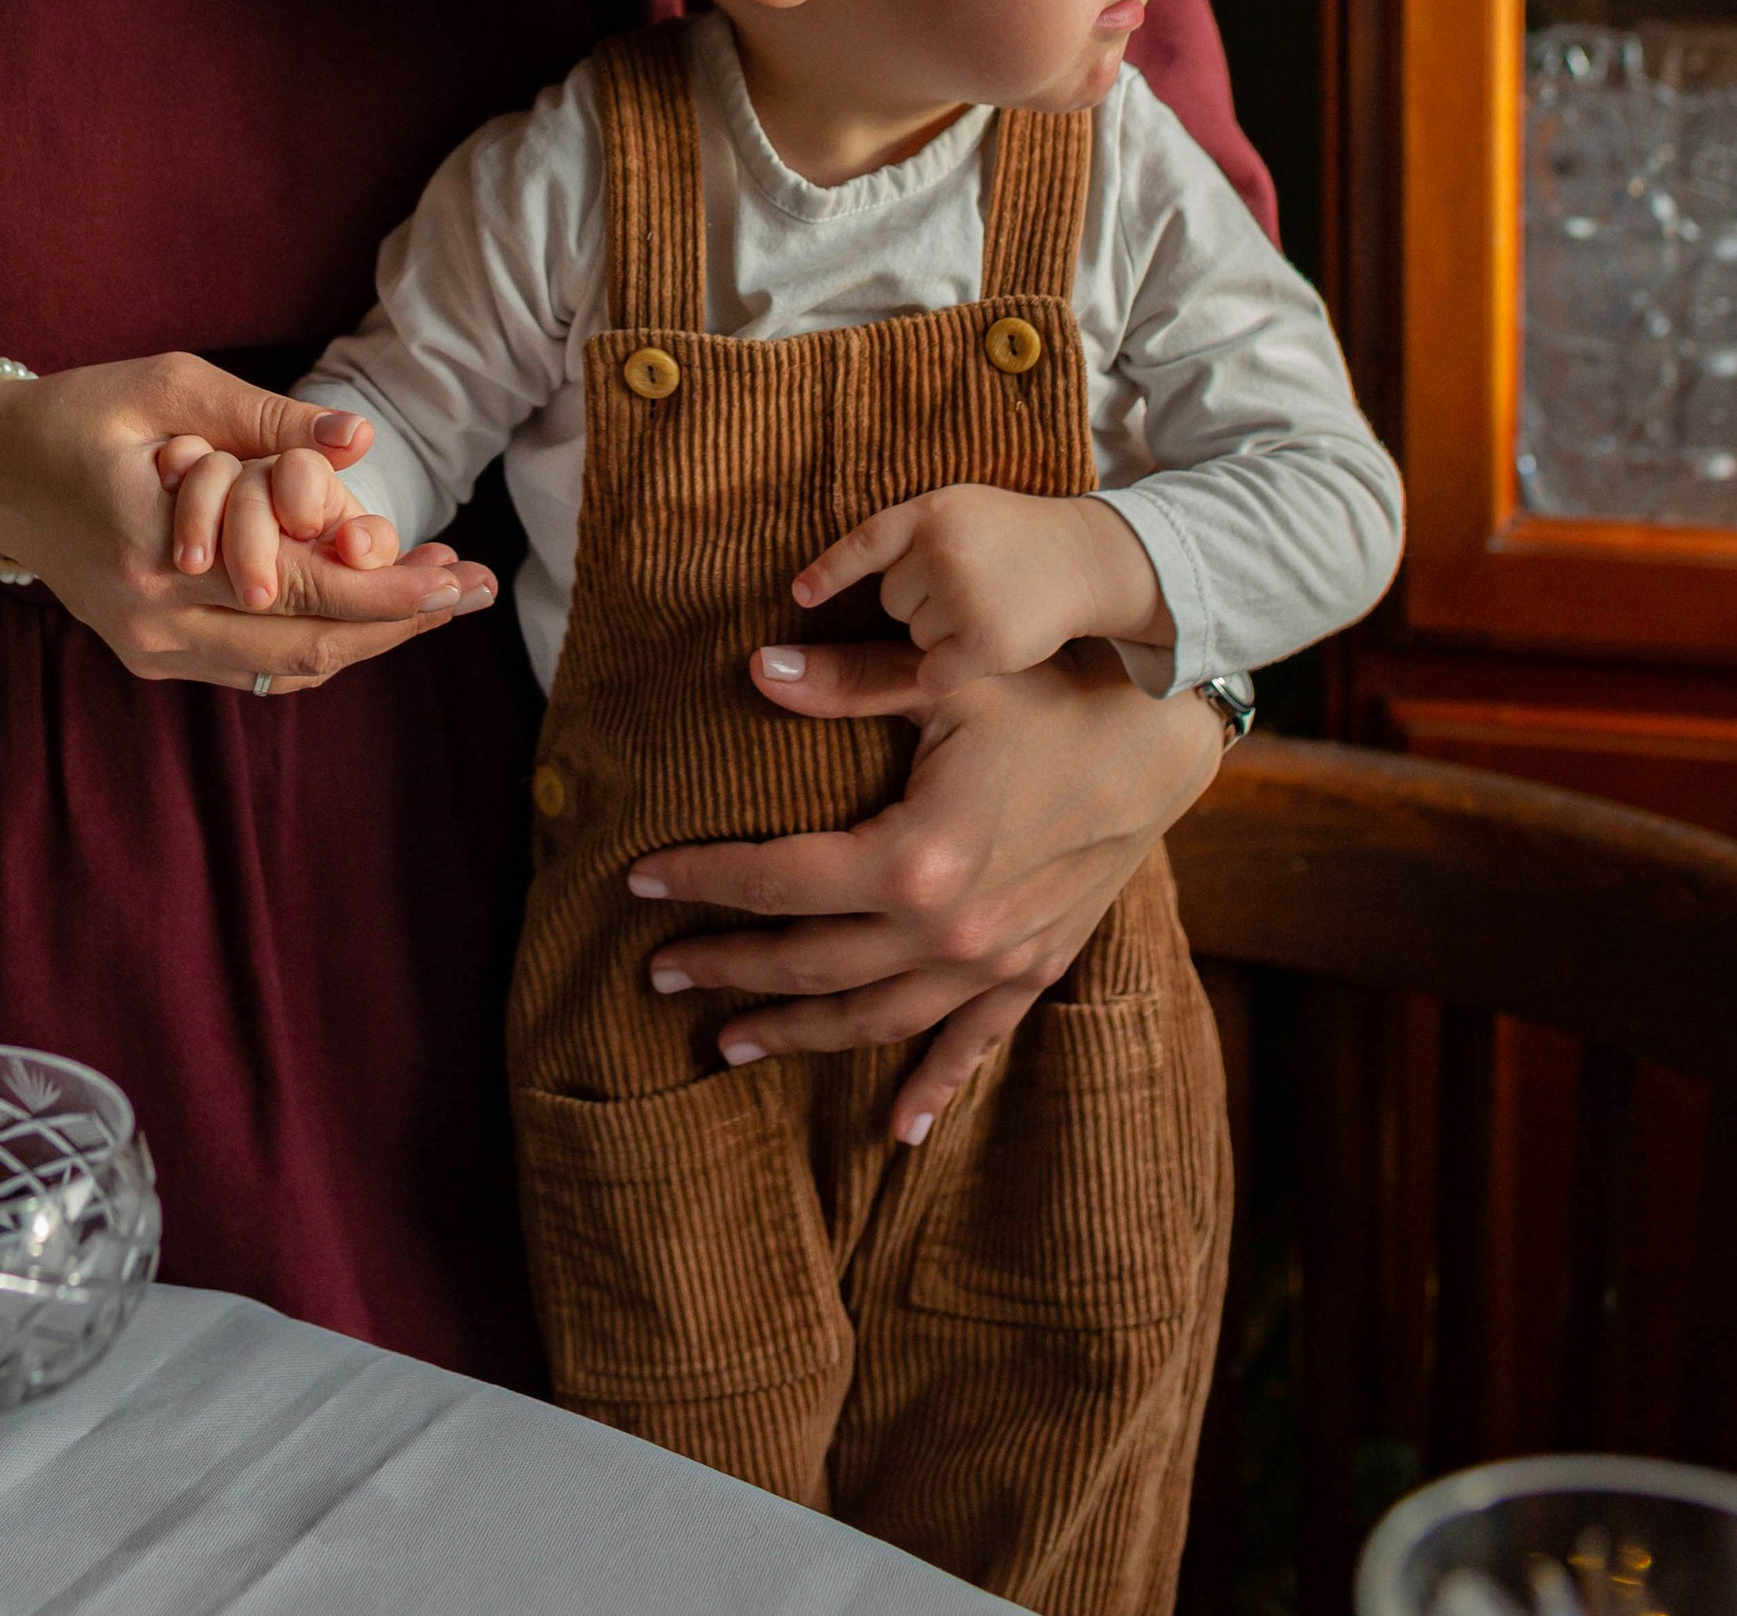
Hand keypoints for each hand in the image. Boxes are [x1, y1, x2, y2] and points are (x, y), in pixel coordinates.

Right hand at [0, 353, 495, 694]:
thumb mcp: (172, 386)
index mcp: (153, 546)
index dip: (386, 588)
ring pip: (286, 668)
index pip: (296, 588)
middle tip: (477, 586)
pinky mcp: (153, 656)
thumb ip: (269, 420)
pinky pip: (257, 665)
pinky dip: (321, 640)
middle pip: (305, 644)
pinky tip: (374, 607)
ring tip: (443, 593)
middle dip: (399, 619)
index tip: (459, 570)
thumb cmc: (82, 412)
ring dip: (369, 635)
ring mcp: (150, 649)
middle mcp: (153, 619)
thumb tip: (361, 443)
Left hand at [632, 644, 1224, 1141]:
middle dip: (728, 969)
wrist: (1163, 735)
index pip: (778, 879)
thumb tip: (753, 669)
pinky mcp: (1034, 970)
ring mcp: (994, 962)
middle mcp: (948, 930)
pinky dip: (933, 1087)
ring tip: (729, 1041)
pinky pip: (972, 1045)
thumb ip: (845, 684)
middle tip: (659, 973)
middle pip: (811, 963)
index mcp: (913, 858)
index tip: (638, 881)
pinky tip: (898, 1131)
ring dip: (798, 1032)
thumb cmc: (1047, 690)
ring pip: (874, 1018)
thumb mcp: (944, 678)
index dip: (702, 879)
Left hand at [786, 483, 1167, 696]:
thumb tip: (826, 577)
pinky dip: (948, 671)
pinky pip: (933, 673)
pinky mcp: (986, 643)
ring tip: (987, 604)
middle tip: (968, 583)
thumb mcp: (959, 510)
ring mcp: (966, 597)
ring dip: (941, 631)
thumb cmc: (1012, 536)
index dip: (830, 571)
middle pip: (891, 599)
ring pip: (914, 635)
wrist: (1087, 557)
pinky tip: (982, 649)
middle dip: (920, 599)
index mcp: (932, 511)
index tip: (800, 594)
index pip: (866, 542)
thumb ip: (908, 533)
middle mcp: (944, 552)